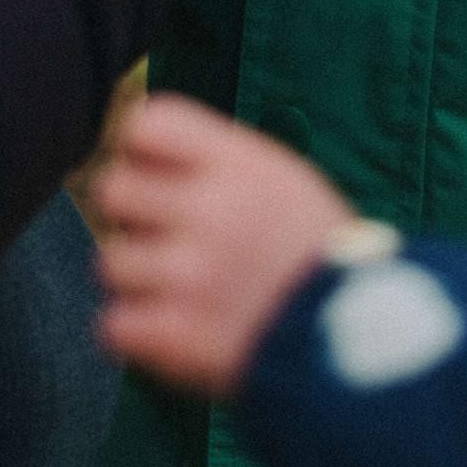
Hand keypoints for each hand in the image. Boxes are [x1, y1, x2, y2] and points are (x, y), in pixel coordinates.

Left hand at [96, 96, 356, 395]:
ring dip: (138, 282)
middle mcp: (211, 211)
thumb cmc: (318, 256)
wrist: (356, 343)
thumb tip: (148, 151)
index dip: (143, 151)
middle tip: (165, 239)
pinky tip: (173, 329)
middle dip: (134, 217)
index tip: (159, 175)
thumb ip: (222, 162)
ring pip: (110, 264)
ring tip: (180, 293)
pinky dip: (137, 332)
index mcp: (242, 165)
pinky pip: (114, 324)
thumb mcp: (286, 181)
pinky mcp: (176, 336)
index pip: (148, 123)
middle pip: (114, 189)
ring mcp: (190, 275)